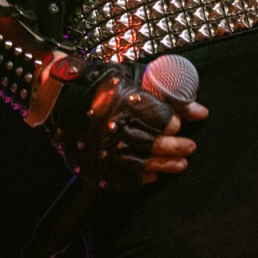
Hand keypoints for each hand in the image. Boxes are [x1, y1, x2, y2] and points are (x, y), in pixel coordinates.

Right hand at [49, 57, 207, 188]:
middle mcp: (112, 126)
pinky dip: (139, 179)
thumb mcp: (135, 77)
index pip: (161, 118)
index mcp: (123, 100)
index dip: (173, 123)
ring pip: (140, 163)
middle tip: (190, 147)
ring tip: (180, 164)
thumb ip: (169, 93)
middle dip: (175, 147)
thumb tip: (201, 112)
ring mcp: (100, 147)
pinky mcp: (91, 163)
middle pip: (153, 143)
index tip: (178, 125)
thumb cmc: (100, 81)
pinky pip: (120, 178)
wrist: (57, 94)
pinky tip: (153, 176)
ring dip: (164, 165)